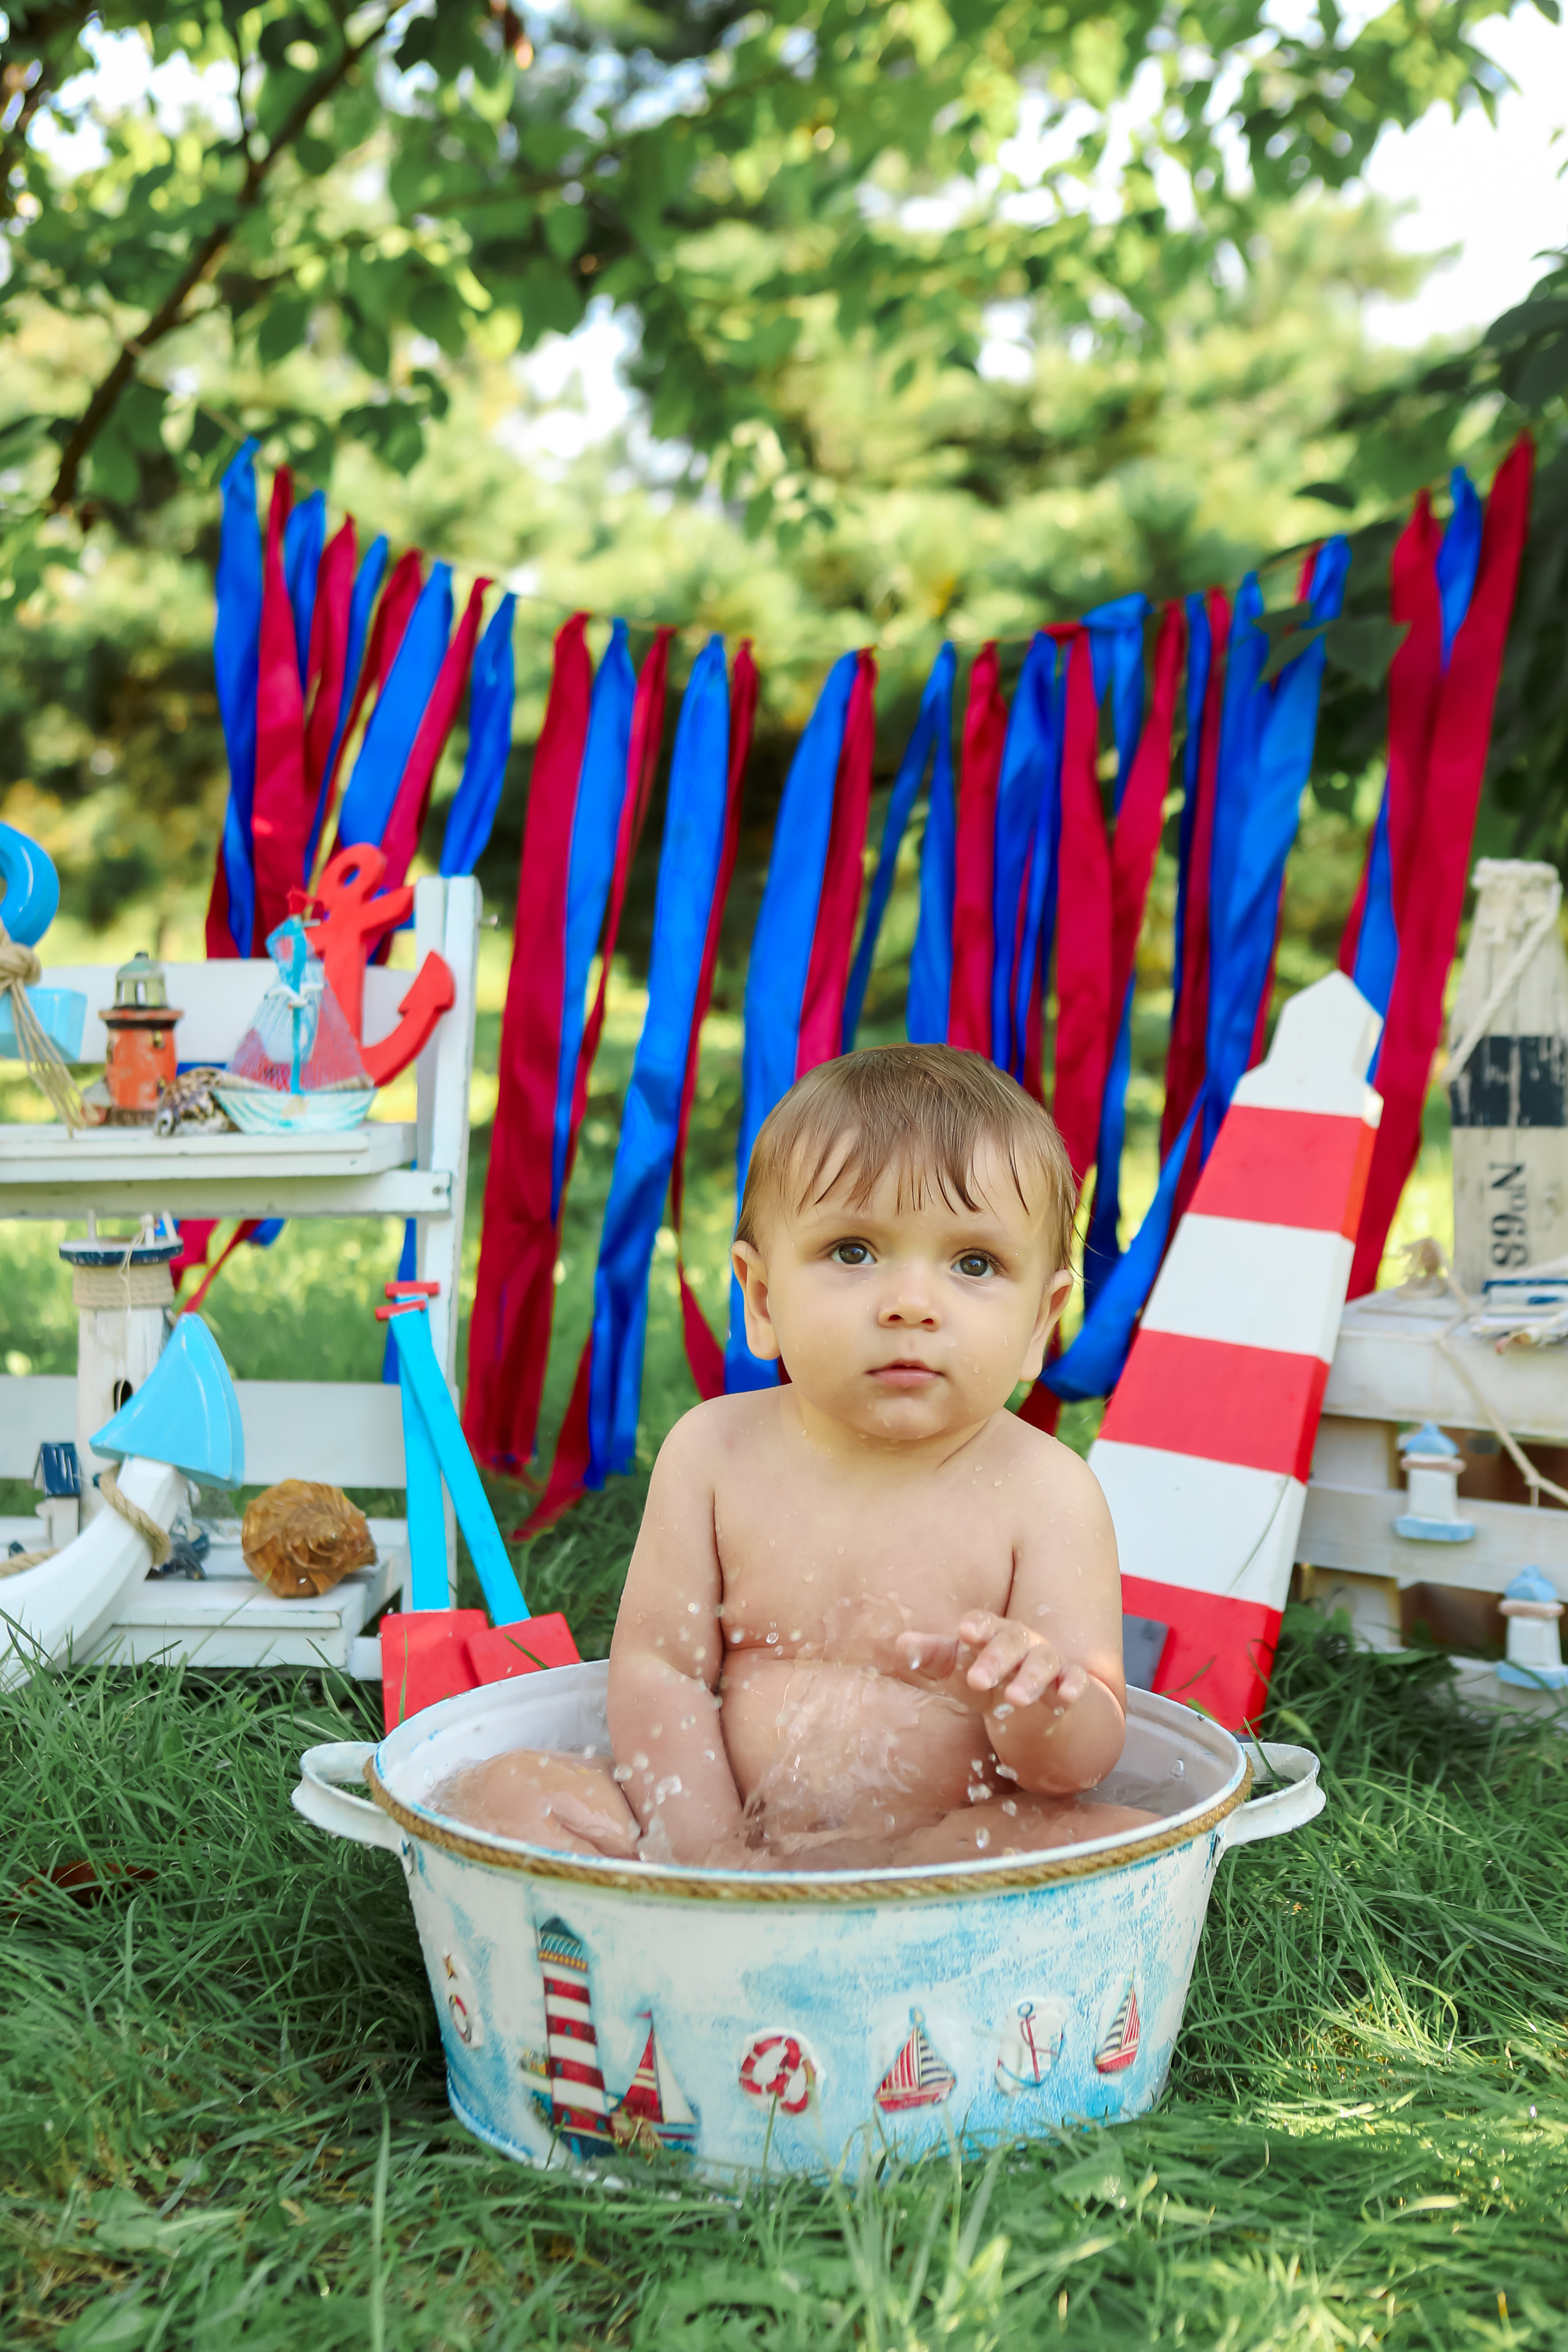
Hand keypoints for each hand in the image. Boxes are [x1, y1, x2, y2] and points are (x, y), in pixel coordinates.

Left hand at [894, 1612, 1087, 1715]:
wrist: (1029, 1707)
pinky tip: (1069, 1694)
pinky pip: (1076, 1679)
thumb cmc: (987, 1678)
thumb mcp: (956, 1670)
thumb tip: (900, 1644)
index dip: (977, 1626)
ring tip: (1015, 1697)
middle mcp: (1023, 1641)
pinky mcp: (1068, 1683)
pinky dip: (1074, 1685)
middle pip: (1012, 1642)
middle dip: (996, 1659)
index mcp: (993, 1632)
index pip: (985, 1623)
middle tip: (977, 1680)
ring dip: (1031, 1678)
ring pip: (1043, 1661)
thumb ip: (931, 1657)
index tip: (964, 1632)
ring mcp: (1048, 1661)